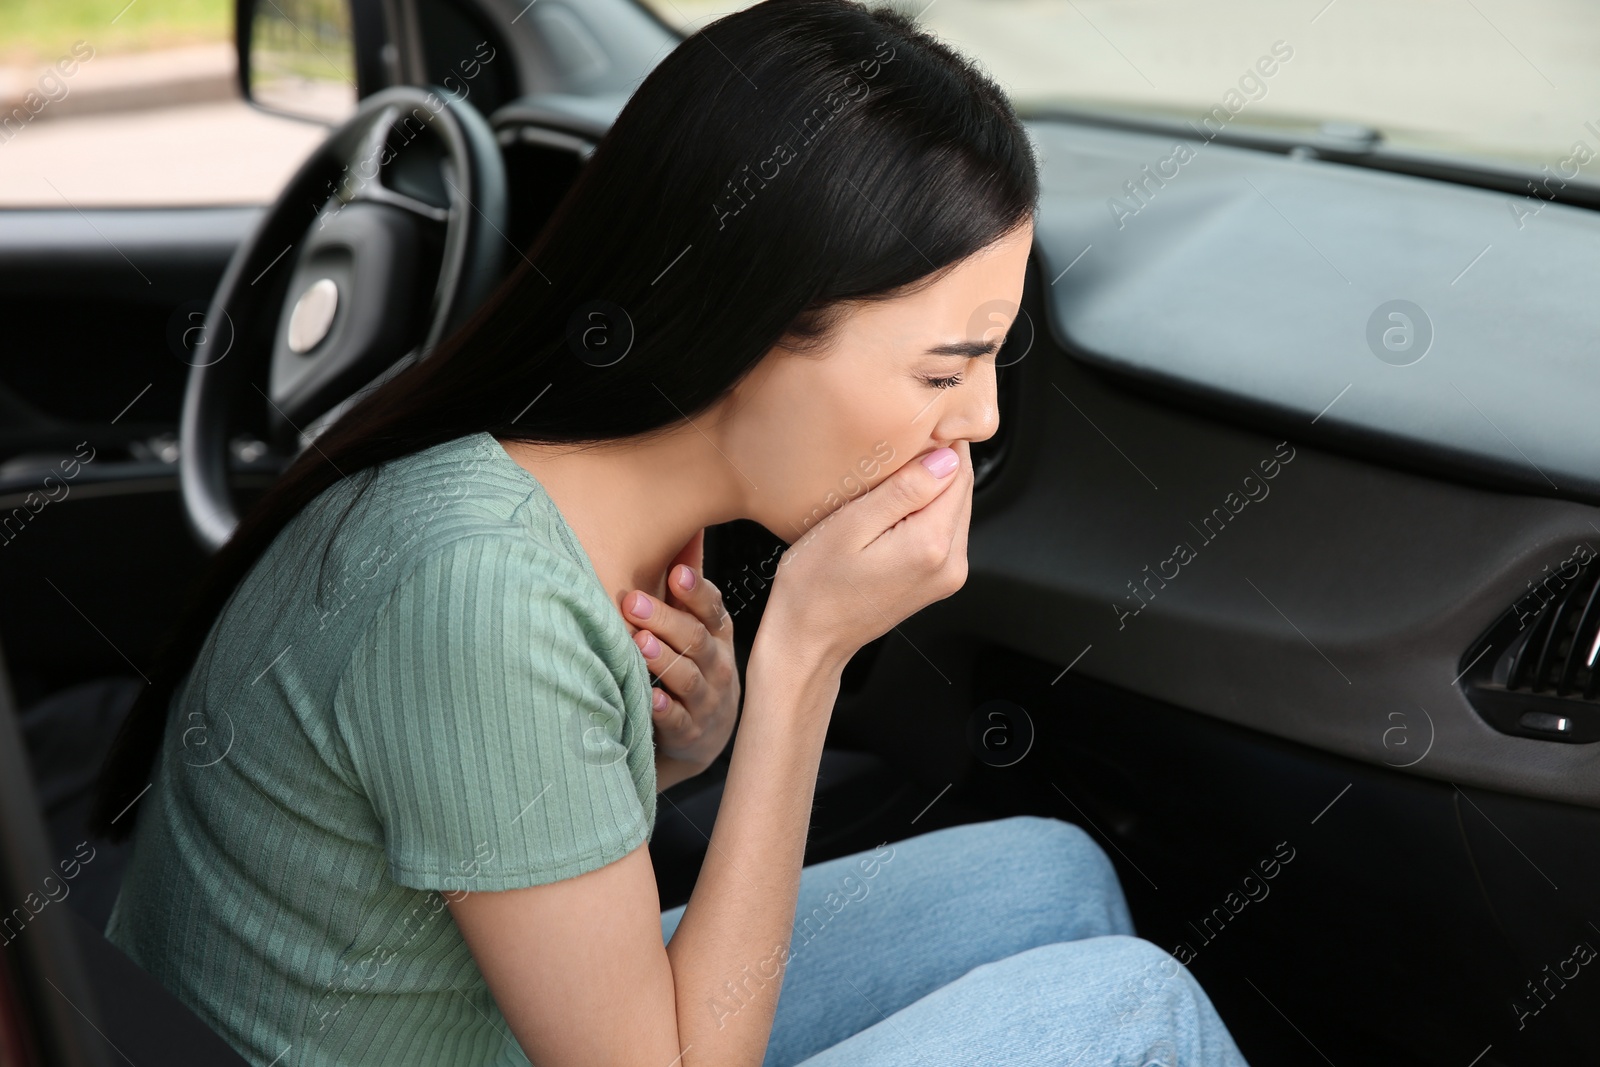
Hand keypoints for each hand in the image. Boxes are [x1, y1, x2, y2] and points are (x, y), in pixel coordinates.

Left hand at [619, 530, 738, 787]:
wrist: (707, 732)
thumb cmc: (696, 664)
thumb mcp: (700, 623)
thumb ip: (689, 581)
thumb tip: (690, 526)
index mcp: (717, 633)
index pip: (712, 609)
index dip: (695, 592)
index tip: (676, 573)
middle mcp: (716, 664)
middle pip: (695, 639)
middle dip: (665, 620)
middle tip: (632, 602)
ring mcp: (705, 699)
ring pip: (687, 677)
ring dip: (662, 660)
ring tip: (638, 644)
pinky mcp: (689, 730)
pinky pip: (678, 720)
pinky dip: (665, 709)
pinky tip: (651, 698)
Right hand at [761, 438, 972, 677]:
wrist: (808, 641)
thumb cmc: (814, 588)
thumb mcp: (849, 526)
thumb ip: (903, 491)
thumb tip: (945, 458)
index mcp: (931, 544)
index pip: (959, 471)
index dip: (937, 442)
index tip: (908, 429)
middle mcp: (950, 563)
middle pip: (962, 488)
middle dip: (935, 463)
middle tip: (893, 449)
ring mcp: (947, 576)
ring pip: (954, 507)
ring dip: (929, 486)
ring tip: (886, 481)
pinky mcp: (937, 580)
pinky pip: (943, 529)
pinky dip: (924, 511)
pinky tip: (891, 509)